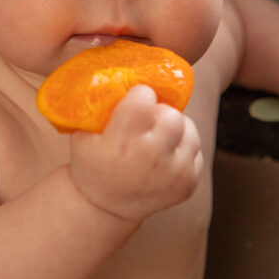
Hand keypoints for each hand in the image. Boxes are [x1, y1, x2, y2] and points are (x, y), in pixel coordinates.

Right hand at [68, 85, 202, 223]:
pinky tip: (164, 155)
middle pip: (172, 114)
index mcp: (122, 142)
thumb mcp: (82, 133)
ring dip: (174, 130)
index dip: (138, 97)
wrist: (105, 206)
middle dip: (159, 114)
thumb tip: (116, 72)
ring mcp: (174, 173)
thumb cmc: (92, 162)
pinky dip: (182, 148)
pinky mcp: (188, 183)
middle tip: (147, 122)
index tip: (132, 104)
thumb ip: (99, 105)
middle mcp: (152, 158)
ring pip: (189, 129)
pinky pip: (195, 149)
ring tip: (156, 138)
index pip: (145, 98)